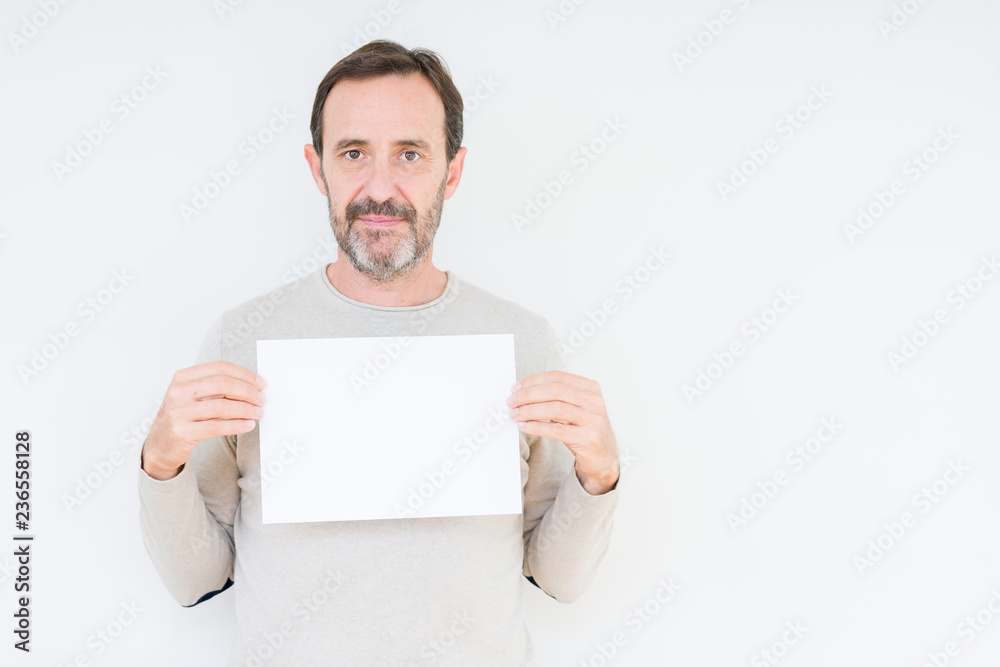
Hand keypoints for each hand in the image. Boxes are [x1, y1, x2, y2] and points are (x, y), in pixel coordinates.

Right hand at [141, 361, 266, 480]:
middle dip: (247, 391)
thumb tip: (251, 386)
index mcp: (183, 377)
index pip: (219, 368)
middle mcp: (178, 392)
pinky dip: (237, 425)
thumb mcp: (191, 396)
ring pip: (221, 406)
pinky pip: (216, 427)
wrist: (159, 446)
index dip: (244, 374)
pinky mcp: (182, 432)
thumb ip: (215, 388)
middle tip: (261, 399)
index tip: (260, 383)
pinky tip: (248, 425)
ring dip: (245, 409)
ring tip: (257, 413)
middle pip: (222, 384)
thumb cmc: (182, 418)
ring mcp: (178, 412)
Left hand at [507, 370, 618, 494]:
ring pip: (554, 409)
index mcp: (590, 388)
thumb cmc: (584, 431)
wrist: (604, 458)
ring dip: (530, 411)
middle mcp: (594, 401)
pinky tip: (524, 426)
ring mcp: (593, 419)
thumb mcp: (574, 409)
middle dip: (528, 395)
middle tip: (511, 401)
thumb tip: (522, 394)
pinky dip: (536, 427)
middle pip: (555, 390)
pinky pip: (556, 430)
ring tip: (515, 414)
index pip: (557, 377)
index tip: (516, 388)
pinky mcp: (588, 438)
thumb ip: (555, 399)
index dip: (533, 381)